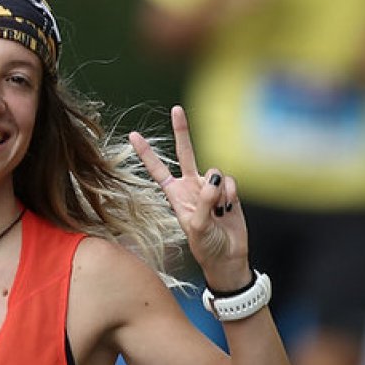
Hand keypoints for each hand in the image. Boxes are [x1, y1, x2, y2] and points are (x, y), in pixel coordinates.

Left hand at [128, 105, 250, 289]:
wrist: (228, 256)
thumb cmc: (206, 246)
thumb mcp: (197, 227)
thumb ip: (203, 202)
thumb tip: (213, 178)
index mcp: (175, 195)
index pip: (158, 170)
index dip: (146, 153)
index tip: (133, 135)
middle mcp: (190, 186)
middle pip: (185, 153)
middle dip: (181, 131)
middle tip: (176, 109)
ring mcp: (210, 187)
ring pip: (215, 172)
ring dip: (219, 192)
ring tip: (218, 213)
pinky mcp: (228, 190)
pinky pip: (231, 182)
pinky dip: (231, 195)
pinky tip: (229, 209)